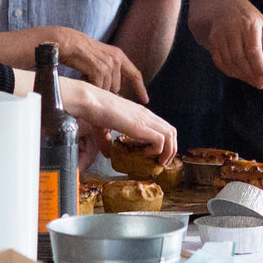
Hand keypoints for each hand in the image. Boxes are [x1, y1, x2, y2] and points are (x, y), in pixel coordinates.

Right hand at [48, 27, 148, 102]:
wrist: (69, 42)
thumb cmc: (82, 52)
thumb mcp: (102, 56)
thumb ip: (112, 69)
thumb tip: (116, 90)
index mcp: (119, 56)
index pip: (135, 74)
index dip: (140, 89)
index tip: (145, 100)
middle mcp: (117, 59)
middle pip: (116, 87)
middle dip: (105, 89)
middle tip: (91, 79)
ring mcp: (109, 64)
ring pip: (106, 89)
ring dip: (96, 86)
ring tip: (85, 74)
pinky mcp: (99, 69)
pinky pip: (98, 87)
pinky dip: (89, 85)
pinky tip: (82, 75)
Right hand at [59, 78, 175, 165]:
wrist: (90, 101)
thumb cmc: (95, 111)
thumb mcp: (103, 129)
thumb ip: (107, 141)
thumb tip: (108, 154)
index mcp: (140, 114)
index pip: (163, 126)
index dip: (165, 142)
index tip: (158, 155)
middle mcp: (146, 115)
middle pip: (172, 131)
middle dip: (171, 149)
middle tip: (162, 162)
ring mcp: (144, 119)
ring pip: (170, 135)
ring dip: (168, 151)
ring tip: (158, 161)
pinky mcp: (140, 126)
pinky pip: (160, 140)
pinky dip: (157, 150)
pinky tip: (145, 153)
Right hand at [199, 0, 262, 87]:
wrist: (220, 8)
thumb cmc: (247, 18)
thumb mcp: (262, 25)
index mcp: (248, 23)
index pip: (253, 51)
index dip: (258, 68)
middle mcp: (231, 28)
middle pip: (240, 58)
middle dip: (250, 74)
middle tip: (260, 83)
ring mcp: (219, 35)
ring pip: (229, 62)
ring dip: (241, 75)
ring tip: (251, 80)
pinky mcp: (212, 41)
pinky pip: (219, 61)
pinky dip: (229, 71)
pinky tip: (239, 74)